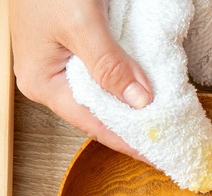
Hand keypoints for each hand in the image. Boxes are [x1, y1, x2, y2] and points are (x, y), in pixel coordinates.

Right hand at [10, 0, 152, 158]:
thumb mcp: (81, 23)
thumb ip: (109, 65)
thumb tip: (140, 103)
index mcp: (42, 83)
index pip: (94, 124)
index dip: (129, 141)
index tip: (160, 155)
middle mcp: (49, 80)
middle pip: (99, 113)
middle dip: (133, 127)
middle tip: (169, 141)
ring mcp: (61, 64)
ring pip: (104, 95)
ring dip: (133, 106)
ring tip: (164, 121)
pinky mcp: (75, 48)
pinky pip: (105, 73)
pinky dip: (128, 82)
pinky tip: (149, 89)